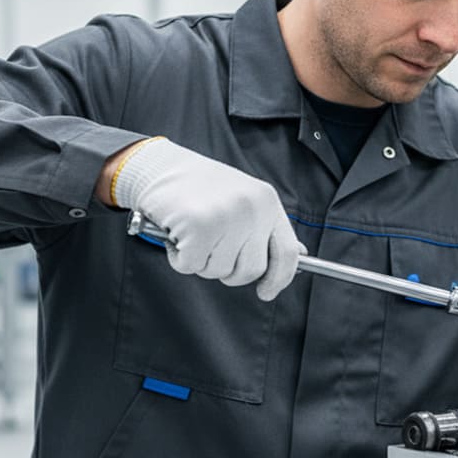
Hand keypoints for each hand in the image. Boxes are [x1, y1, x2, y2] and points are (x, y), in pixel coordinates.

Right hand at [110, 139, 300, 300]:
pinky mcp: (199, 226)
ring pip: (218, 271)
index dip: (279, 279)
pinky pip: (191, 266)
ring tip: (192, 232)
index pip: (286, 252)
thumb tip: (298, 254)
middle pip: (250, 270)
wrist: (160, 166)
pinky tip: (177, 233)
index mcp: (267, 201)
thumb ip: (266, 228)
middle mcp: (252, 208)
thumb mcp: (243, 199)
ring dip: (200, 260)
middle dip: (227, 267)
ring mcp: (226, 217)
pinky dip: (179, 258)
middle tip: (209, 244)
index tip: (266, 292)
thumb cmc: (199, 187)